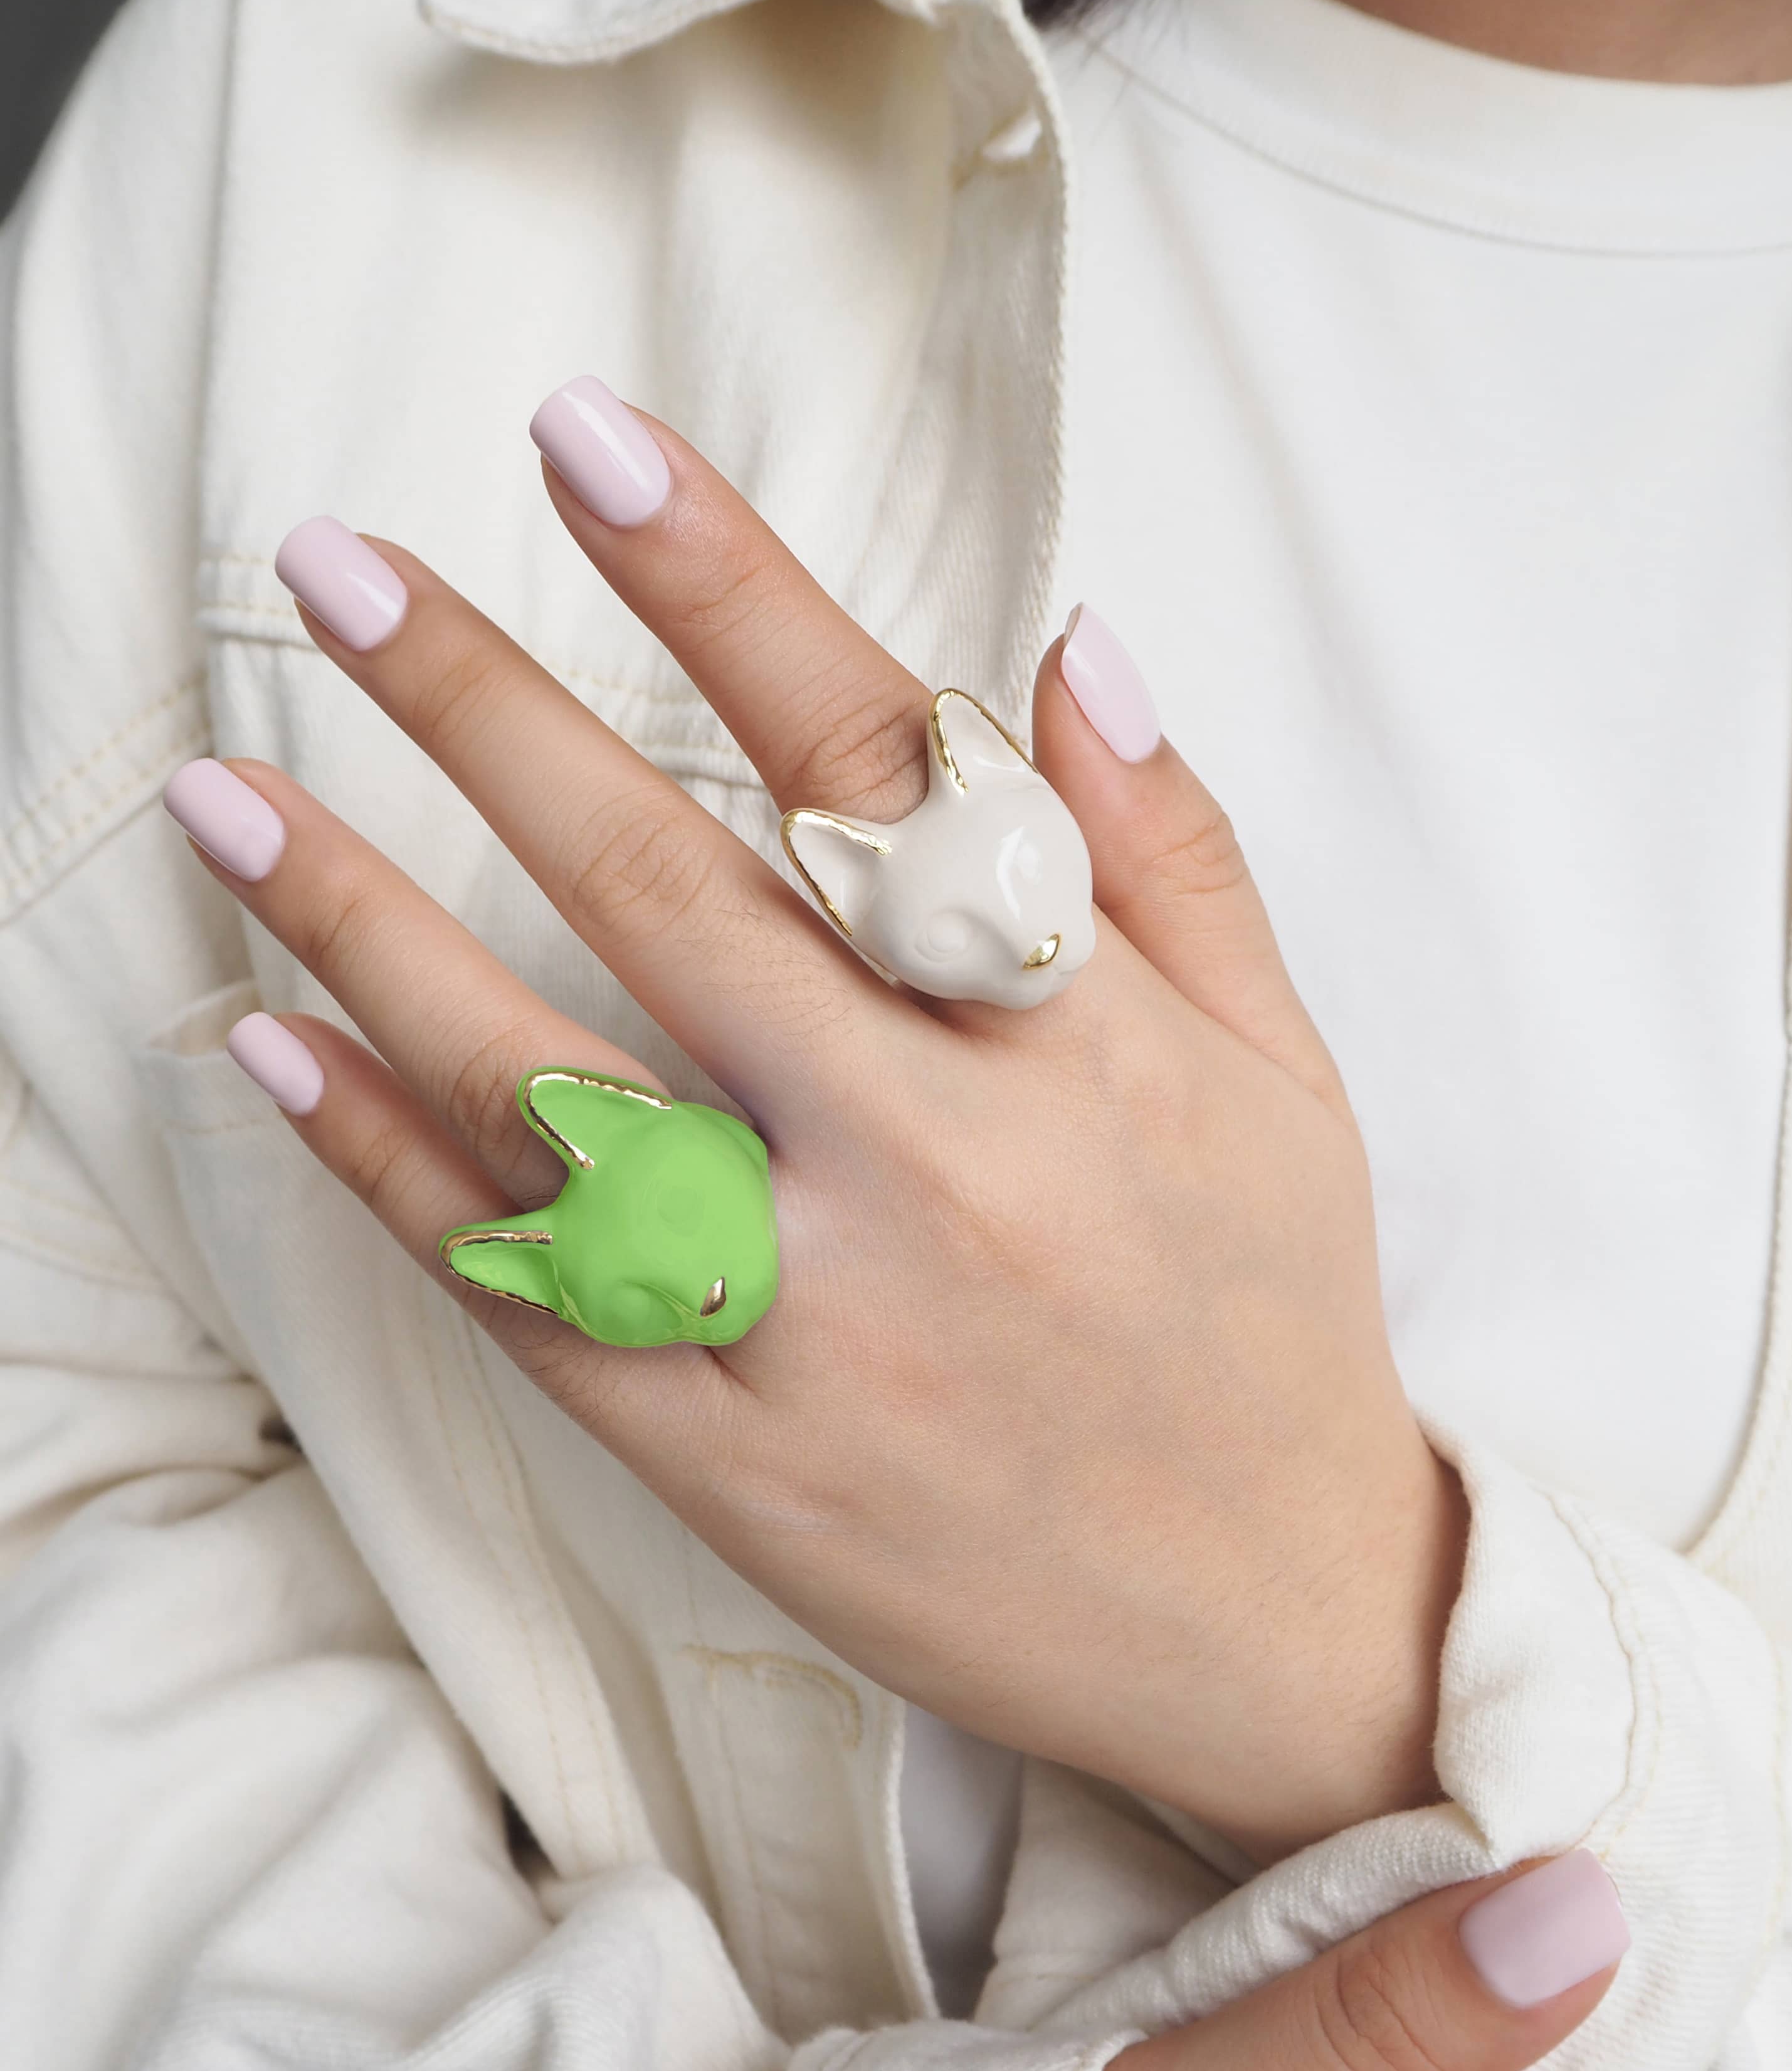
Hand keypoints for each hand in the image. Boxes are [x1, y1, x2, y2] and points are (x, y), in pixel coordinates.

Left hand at [181, 399, 1463, 1857]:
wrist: (1274, 1629)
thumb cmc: (1273, 1326)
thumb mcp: (1287, 1079)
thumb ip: (1175, 856)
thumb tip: (1066, 639)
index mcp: (1073, 1048)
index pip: (876, 761)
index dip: (722, 582)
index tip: (585, 441)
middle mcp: (933, 1165)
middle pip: (668, 892)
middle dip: (487, 710)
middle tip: (337, 567)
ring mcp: (815, 1323)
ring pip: (551, 1091)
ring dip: (366, 927)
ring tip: (225, 794)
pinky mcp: (734, 1460)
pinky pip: (530, 1298)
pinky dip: (391, 1170)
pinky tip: (273, 1048)